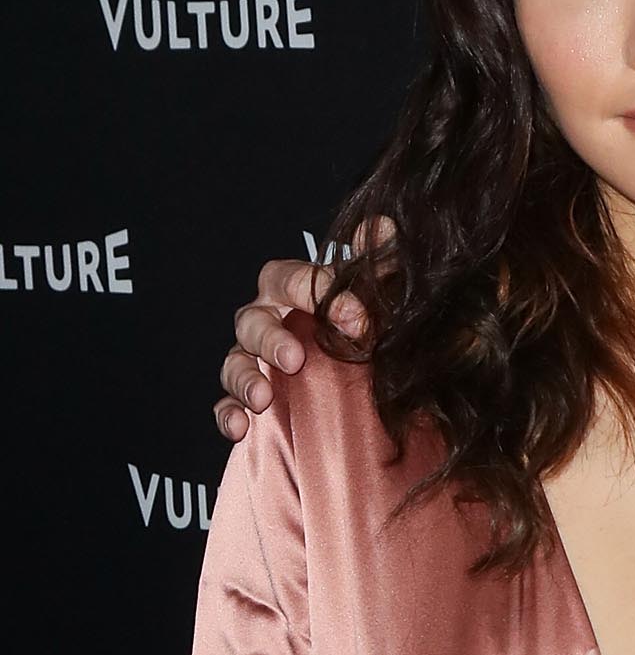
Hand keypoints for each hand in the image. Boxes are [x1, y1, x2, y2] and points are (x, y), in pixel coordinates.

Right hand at [215, 217, 386, 441]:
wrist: (356, 359)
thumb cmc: (358, 315)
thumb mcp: (374, 287)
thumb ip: (377, 259)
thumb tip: (387, 226)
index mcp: (290, 288)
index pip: (292, 281)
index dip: (317, 295)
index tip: (356, 321)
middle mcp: (264, 319)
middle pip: (253, 321)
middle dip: (270, 339)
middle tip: (294, 359)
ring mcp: (252, 358)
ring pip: (234, 362)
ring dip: (244, 378)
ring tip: (262, 398)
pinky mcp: (248, 396)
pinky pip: (227, 403)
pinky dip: (229, 414)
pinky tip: (241, 427)